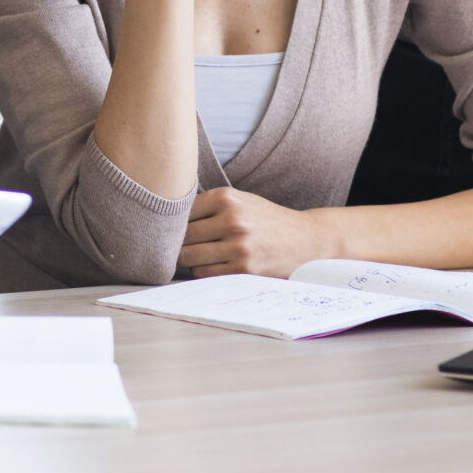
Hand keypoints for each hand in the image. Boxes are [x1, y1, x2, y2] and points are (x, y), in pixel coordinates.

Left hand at [178, 186, 338, 277]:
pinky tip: (213, 265)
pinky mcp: (244, 270)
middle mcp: (232, 220)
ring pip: (189, 259)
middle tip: (178, 247)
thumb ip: (208, 206)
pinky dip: (202, 272)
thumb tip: (165, 221)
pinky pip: (205, 275)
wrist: (306, 240)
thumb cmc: (267, 220)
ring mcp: (238, 246)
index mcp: (227, 197)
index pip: (179, 213)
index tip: (170, 229)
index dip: (172, 224)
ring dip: (189, 261)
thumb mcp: (241, 200)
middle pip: (181, 238)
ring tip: (198, 256)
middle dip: (176, 244)